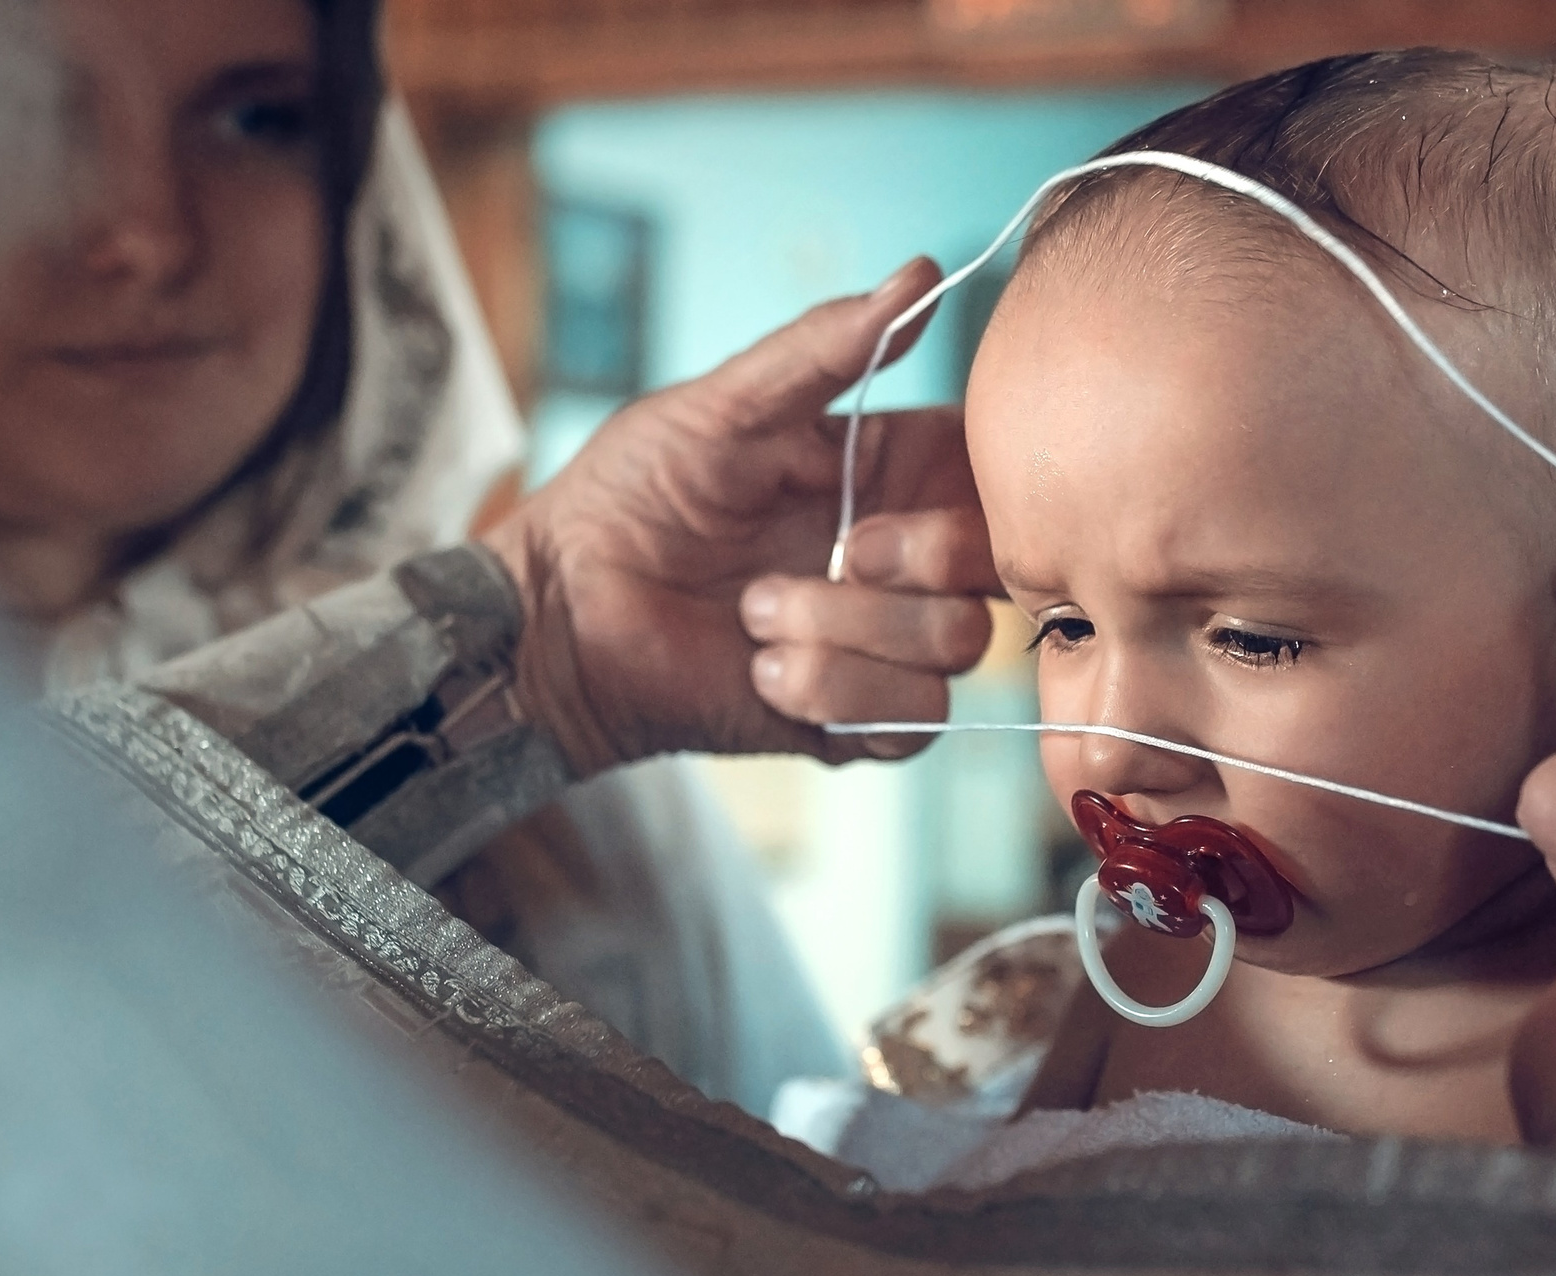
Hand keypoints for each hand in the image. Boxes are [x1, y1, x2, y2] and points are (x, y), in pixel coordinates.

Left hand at [480, 259, 999, 774]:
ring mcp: (887, 648)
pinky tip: (759, 673)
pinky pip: (910, 716)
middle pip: (993, 567)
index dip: (979, 484)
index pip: (990, 477)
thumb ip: (824, 348)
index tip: (900, 486)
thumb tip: (923, 272)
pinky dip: (828, 689)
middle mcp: (903, 566)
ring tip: (754, 616)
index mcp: (888, 478)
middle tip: (835, 551)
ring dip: (843, 629)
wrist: (562, 617)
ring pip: (956, 645)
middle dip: (915, 560)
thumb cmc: (629, 498)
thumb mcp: (723, 407)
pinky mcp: (863, 723)